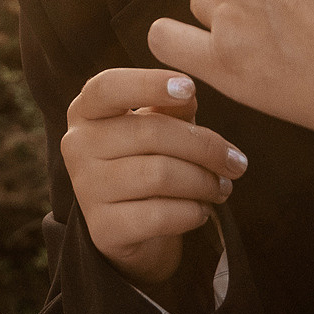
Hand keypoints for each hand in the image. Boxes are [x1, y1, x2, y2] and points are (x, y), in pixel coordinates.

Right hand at [62, 68, 245, 287]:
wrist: (133, 230)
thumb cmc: (148, 161)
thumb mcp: (159, 125)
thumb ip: (171, 105)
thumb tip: (188, 96)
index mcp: (87, 110)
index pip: (108, 87)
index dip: (149, 83)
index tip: (190, 88)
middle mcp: (76, 145)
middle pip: (150, 132)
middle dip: (205, 147)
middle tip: (236, 163)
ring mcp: (86, 188)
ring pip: (159, 175)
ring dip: (203, 182)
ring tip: (222, 188)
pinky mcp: (102, 229)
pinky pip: (159, 215)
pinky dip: (191, 212)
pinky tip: (202, 211)